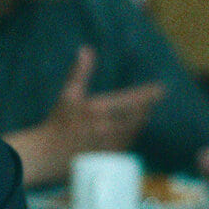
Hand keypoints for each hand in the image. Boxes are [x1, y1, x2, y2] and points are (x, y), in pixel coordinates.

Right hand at [42, 46, 164, 156]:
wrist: (47, 155)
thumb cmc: (57, 122)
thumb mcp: (68, 95)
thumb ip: (79, 72)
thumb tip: (86, 49)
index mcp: (98, 109)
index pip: (133, 100)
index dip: (149, 94)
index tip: (162, 89)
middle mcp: (107, 127)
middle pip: (139, 116)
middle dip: (147, 107)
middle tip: (153, 100)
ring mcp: (110, 144)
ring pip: (135, 131)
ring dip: (141, 121)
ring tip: (143, 113)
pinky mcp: (109, 158)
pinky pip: (128, 144)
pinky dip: (132, 135)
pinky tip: (131, 130)